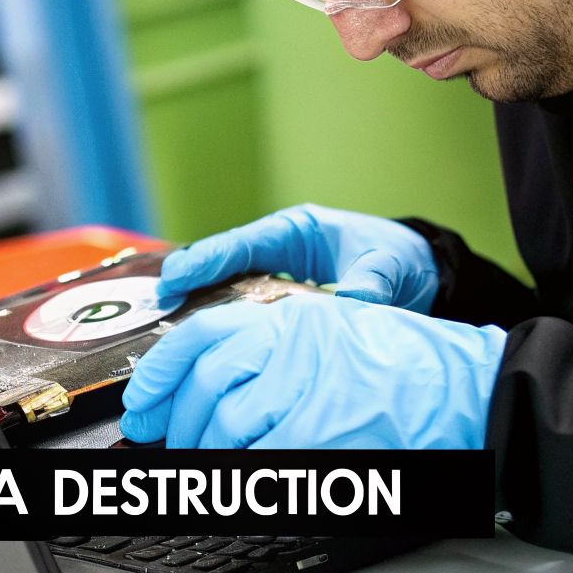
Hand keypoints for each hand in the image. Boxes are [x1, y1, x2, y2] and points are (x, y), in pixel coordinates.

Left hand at [119, 293, 505, 448]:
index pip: (204, 333)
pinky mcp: (328, 428)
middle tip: (165, 446)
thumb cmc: (419, 372)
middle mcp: (296, 342)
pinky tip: (245, 490)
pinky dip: (244, 481)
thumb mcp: (343, 338)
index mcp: (297, 318)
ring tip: (209, 474)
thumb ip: (282, 355)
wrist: (479, 389)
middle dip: (175, 422)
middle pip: (206, 380)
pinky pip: (263, 461)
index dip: (162, 372)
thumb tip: (219, 392)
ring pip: (226, 422)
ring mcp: (311, 384)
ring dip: (207, 457)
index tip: (144, 401)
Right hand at [157, 204, 439, 312]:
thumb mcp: (386, 265)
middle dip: (188, 279)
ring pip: (226, 286)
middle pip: (223, 263)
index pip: (243, 243)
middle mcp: (277, 248)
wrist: (417, 270)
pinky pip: (243, 307)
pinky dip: (222, 321)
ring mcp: (275, 272)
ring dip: (199, 303)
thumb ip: (369, 283)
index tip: (177, 274)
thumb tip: (357, 303)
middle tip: (155, 300)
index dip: (207, 259)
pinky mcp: (279, 296)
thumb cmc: (396, 257)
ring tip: (163, 325)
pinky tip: (202, 342)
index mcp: (295, 230)